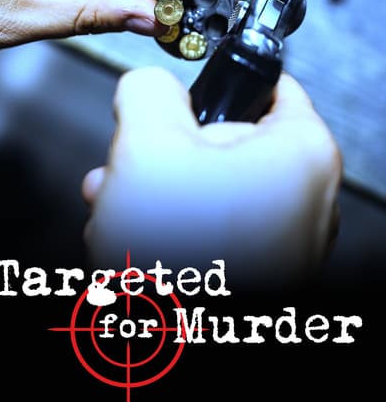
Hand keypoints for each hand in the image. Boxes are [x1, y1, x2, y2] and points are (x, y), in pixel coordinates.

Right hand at [82, 67, 341, 287]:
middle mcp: (306, 200)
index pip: (271, 88)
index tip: (192, 92)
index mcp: (301, 155)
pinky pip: (216, 227)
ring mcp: (285, 241)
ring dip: (162, 188)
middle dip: (170, 149)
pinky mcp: (260, 270)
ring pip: (215, 188)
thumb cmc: (180, 255)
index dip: (221, 84)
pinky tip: (135, 233)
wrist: (173, 341)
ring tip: (120, 198)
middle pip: (230, 143)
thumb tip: (148, 84)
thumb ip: (148, 91)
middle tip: (134, 158)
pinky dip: (177, 223)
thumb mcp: (146, 143)